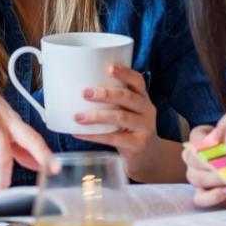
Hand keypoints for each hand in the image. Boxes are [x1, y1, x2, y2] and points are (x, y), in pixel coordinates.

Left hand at [72, 63, 168, 180]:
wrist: (149, 158)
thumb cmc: (131, 131)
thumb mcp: (130, 113)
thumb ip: (114, 102)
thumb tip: (76, 91)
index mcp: (143, 98)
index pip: (138, 81)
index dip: (125, 72)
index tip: (109, 67)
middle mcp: (147, 110)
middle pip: (128, 97)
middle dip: (106, 93)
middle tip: (85, 93)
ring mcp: (144, 128)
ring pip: (120, 117)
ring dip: (97, 116)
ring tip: (78, 116)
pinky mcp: (138, 145)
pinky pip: (113, 138)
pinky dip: (94, 135)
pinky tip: (79, 134)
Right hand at [182, 124, 225, 208]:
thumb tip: (216, 136)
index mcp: (199, 141)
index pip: (195, 139)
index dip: (205, 142)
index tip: (219, 144)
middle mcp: (194, 158)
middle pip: (193, 159)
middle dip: (210, 163)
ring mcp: (197, 176)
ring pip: (195, 178)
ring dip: (214, 179)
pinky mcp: (203, 194)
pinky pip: (200, 198)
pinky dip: (213, 196)